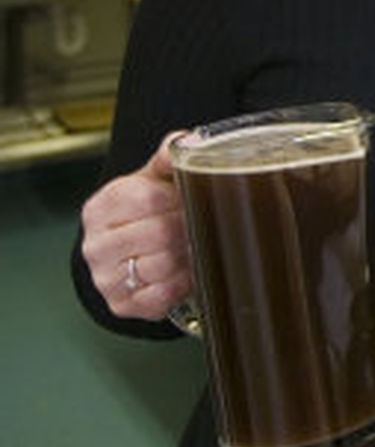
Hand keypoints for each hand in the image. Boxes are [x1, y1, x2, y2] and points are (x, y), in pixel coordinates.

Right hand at [79, 134, 192, 320]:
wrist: (128, 250)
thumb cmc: (146, 209)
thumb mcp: (153, 178)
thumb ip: (169, 156)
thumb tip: (189, 141)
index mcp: (101, 207)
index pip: (146, 199)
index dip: (179, 199)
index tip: (196, 198)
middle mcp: (96, 245)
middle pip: (158, 234)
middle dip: (189, 228)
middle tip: (205, 224)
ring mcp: (104, 278)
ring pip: (161, 266)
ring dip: (189, 256)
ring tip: (199, 245)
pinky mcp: (121, 304)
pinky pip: (160, 297)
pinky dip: (182, 284)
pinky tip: (188, 271)